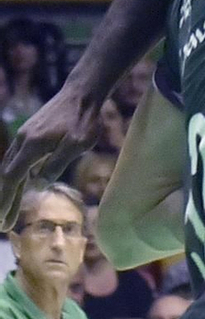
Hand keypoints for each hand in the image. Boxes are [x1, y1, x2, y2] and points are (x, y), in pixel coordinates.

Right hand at [0, 87, 98, 225]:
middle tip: (4, 225)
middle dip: (5, 201)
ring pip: (11, 168)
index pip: (13, 179)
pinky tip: (20, 188)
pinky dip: (16, 177)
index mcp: (31, 146)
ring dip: (10, 191)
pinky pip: (17, 160)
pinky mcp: (30, 134)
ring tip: (10, 213)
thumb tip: (37, 185)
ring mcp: (25, 136)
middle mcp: (22, 141)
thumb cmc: (83, 120)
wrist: (82, 93)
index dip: (7, 200)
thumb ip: (56, 165)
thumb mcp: (76, 145)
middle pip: (8, 176)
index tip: (3, 219)